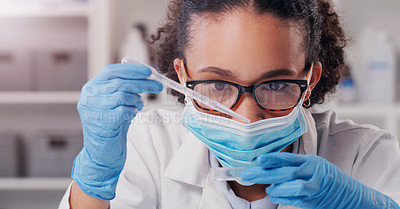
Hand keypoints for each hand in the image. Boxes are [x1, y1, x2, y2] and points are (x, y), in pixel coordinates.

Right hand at [71, 63, 162, 199]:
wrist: (101, 154)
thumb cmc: (111, 126)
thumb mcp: (115, 103)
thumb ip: (124, 88)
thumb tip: (145, 75)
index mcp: (91, 89)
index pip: (111, 71)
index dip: (131, 70)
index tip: (148, 71)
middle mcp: (88, 97)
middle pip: (120, 83)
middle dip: (143, 83)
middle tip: (158, 85)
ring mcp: (93, 110)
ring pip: (122, 96)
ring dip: (136, 100)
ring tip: (137, 106)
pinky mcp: (102, 123)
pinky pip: (123, 110)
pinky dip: (131, 111)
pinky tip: (130, 115)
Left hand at [241, 152, 398, 208]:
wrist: (352, 197)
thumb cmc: (328, 180)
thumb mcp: (313, 168)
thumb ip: (294, 167)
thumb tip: (267, 168)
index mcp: (311, 161)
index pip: (288, 158)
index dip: (272, 159)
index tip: (257, 160)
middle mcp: (313, 172)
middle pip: (285, 172)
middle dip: (264, 173)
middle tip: (248, 174)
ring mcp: (314, 186)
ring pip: (291, 186)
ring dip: (275, 187)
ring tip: (267, 189)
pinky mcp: (314, 200)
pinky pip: (295, 199)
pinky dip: (283, 197)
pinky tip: (275, 195)